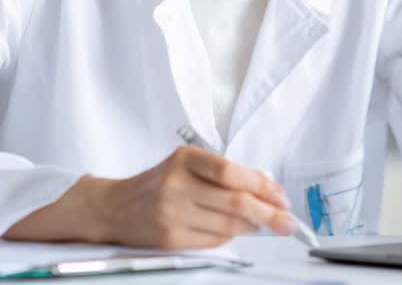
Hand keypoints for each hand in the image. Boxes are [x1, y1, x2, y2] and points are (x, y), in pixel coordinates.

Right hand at [5, 146, 295, 248]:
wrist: (113, 207)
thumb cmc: (157, 182)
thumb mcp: (186, 164)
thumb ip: (222, 172)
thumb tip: (267, 187)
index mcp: (184, 160)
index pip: (230, 172)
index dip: (262, 185)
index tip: (281, 196)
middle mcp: (176, 186)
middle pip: (236, 203)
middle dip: (269, 213)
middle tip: (288, 221)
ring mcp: (172, 214)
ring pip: (229, 226)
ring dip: (254, 227)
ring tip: (265, 224)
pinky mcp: (171, 239)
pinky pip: (214, 241)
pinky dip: (231, 237)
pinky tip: (238, 231)